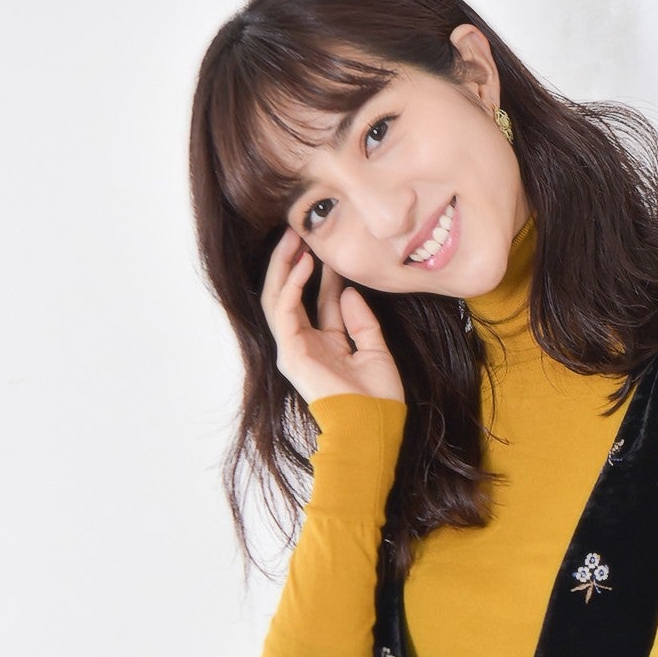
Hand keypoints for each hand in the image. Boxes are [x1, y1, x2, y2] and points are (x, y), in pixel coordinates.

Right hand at [260, 227, 405, 406]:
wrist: (372, 425)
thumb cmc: (378, 398)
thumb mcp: (376, 350)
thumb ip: (362, 321)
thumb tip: (350, 291)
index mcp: (327, 346)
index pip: (321, 301)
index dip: (326, 273)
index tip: (332, 248)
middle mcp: (307, 345)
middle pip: (293, 295)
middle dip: (294, 262)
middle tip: (301, 231)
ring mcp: (295, 349)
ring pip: (279, 297)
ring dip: (285, 265)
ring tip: (294, 236)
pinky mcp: (291, 352)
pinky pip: (284, 309)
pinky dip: (292, 283)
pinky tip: (303, 262)